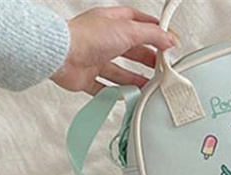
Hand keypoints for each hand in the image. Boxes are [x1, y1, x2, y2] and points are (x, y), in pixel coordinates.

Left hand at [52, 6, 177, 94]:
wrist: (61, 55)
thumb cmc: (87, 36)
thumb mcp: (128, 30)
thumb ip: (152, 34)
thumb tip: (170, 38)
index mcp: (111, 21)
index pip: (137, 22)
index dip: (153, 30)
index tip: (168, 41)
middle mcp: (102, 39)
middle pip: (130, 50)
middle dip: (146, 59)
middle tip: (161, 68)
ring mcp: (93, 58)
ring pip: (118, 71)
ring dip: (134, 79)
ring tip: (149, 87)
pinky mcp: (85, 77)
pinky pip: (103, 88)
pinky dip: (115, 93)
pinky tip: (126, 96)